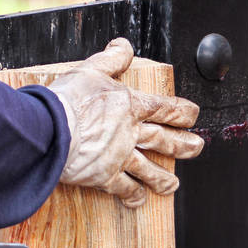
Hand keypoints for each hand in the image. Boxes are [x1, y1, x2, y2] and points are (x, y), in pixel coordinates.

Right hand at [48, 38, 203, 207]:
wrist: (50, 130)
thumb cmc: (68, 100)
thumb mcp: (91, 69)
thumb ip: (111, 59)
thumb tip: (124, 46)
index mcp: (130, 106)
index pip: (165, 108)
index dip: (183, 112)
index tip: (194, 115)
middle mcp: (130, 133)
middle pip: (164, 140)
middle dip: (184, 145)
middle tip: (197, 148)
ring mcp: (119, 156)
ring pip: (148, 169)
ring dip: (163, 178)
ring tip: (173, 185)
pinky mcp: (104, 176)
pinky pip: (124, 188)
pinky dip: (133, 196)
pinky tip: (138, 200)